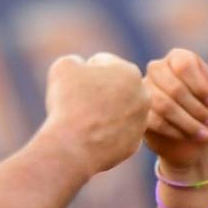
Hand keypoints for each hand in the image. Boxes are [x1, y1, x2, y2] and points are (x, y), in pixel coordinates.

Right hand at [43, 51, 150, 174]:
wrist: (72, 147)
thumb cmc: (68, 102)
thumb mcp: (64, 66)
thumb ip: (76, 61)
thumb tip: (82, 69)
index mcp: (130, 72)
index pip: (101, 63)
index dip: (81, 73)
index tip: (73, 87)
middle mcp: (143, 96)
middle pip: (113, 87)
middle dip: (98, 91)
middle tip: (78, 103)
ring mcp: (140, 123)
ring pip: (116, 111)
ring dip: (102, 112)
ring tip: (83, 120)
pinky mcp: (133, 145)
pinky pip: (114, 134)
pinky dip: (103, 134)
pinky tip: (90, 137)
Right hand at [143, 27, 207, 174]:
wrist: (197, 143)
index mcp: (178, 57)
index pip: (184, 64)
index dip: (200, 86)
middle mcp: (157, 69)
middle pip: (174, 88)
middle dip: (196, 109)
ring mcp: (145, 90)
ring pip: (163, 105)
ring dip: (188, 123)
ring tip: (203, 134)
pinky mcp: (139, 111)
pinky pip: (152, 119)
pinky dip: (174, 130)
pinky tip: (184, 136)